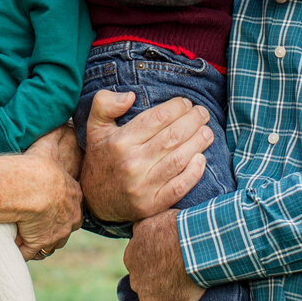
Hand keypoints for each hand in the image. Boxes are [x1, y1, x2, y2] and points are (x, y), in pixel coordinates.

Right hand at [0, 130, 83, 261]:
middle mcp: (70, 218)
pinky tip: (16, 243)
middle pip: (64, 224)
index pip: (71, 204)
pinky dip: (25, 249)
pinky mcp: (41, 245)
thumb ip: (57, 136)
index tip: (47, 203)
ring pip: (50, 240)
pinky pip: (34, 252)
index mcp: (74, 196)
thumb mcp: (49, 146)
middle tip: (35, 218)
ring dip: (39, 237)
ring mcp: (57, 234)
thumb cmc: (38, 166)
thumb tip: (64, 122)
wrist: (28, 187)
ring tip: (23, 230)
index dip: (59, 204)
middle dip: (52, 224)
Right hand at [80, 88, 212, 223]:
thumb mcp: (95, 126)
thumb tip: (130, 96)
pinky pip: (179, 187)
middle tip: (202, 113)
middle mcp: (132, 163)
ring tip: (207, 132)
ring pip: (179, 159)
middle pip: (173, 136)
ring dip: (198, 143)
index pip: (157, 118)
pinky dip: (194, 173)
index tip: (186, 103)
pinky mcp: (151, 204)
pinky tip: (202, 159)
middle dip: (193, 121)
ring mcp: (143, 186)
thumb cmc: (101, 157)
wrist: (93, 199)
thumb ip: (105, 103)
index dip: (177, 107)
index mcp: (120, 141)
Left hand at [124, 211, 202, 300]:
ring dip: (170, 292)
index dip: (156, 261)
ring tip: (189, 282)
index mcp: (131, 258)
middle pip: (147, 282)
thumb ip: (141, 227)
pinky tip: (194, 292)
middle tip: (180, 270)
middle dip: (160, 278)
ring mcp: (150, 298)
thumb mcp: (152, 218)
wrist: (194, 246)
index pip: (140, 263)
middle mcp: (136, 281)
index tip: (170, 257)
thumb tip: (136, 229)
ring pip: (159, 297)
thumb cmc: (175, 229)